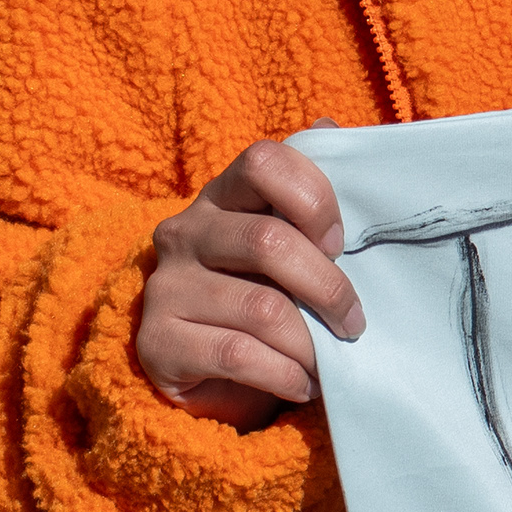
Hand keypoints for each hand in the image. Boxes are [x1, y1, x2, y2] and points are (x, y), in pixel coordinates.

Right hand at [133, 138, 364, 429]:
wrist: (213, 377)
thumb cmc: (268, 297)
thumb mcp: (293, 245)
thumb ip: (311, 192)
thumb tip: (331, 127)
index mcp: (223, 196)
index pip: (263, 161)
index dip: (313, 197)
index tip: (341, 244)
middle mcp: (185, 232)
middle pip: (268, 240)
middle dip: (328, 287)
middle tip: (354, 321)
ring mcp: (164, 286)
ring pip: (261, 309)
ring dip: (311, 344)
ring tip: (331, 362)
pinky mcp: (157, 342)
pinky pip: (237, 355)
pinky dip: (285, 374)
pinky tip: (300, 383)